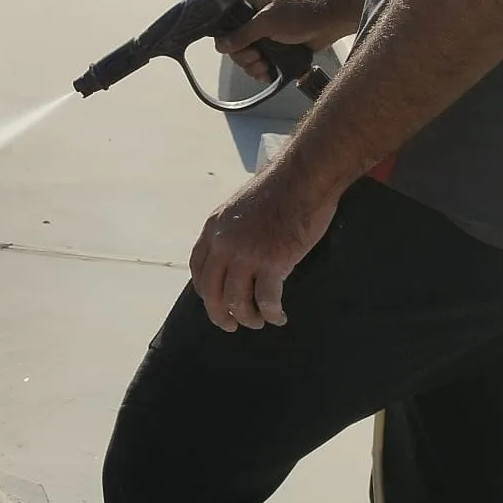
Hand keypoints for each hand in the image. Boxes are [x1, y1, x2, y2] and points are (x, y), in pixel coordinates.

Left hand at [190, 167, 338, 331]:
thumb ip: (232, 230)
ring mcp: (246, 254)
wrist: (304, 177)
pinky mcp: (273, 262)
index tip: (214, 301)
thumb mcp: (240, 206)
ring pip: (236, 301)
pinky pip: (266, 300)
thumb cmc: (280, 188)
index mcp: (213, 228)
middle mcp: (223, 243)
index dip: (204, 291)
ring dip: (247, 318)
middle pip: (211, 291)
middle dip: (219, 314)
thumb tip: (236, 253)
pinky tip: (279, 317)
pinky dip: (272, 314)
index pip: (198, 268)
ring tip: (259, 322)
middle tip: (230, 325)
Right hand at [216, 0, 356, 83]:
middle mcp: (254, 23)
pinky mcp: (276, 52)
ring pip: (248, 60)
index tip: (244, 48)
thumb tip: (221, 46)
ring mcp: (265, 38)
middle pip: (236, 49)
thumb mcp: (266, 22)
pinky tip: (269, 74)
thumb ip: (242, 34)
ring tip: (266, 66)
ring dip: (254, 68)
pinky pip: (262, 67)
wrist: (328, 21)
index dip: (231, 44)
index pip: (226, 30)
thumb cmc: (299, 14)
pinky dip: (263, 73)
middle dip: (246, 59)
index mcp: (248, 9)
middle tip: (258, 58)